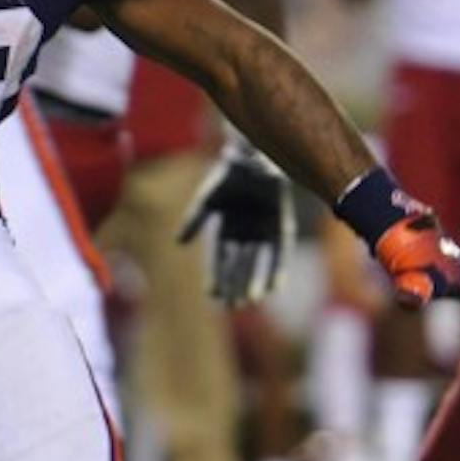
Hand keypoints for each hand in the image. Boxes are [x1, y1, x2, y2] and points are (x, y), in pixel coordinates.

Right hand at [176, 136, 293, 304]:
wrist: (252, 154)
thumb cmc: (227, 174)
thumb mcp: (207, 199)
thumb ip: (194, 221)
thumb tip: (177, 244)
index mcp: (227, 227)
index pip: (221, 259)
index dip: (217, 277)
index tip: (214, 296)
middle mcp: (247, 232)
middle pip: (239, 264)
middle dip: (235, 284)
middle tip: (232, 305)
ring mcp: (264, 228)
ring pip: (258, 261)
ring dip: (254, 280)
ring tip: (250, 300)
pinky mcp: (281, 224)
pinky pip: (280, 251)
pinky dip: (276, 268)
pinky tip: (273, 286)